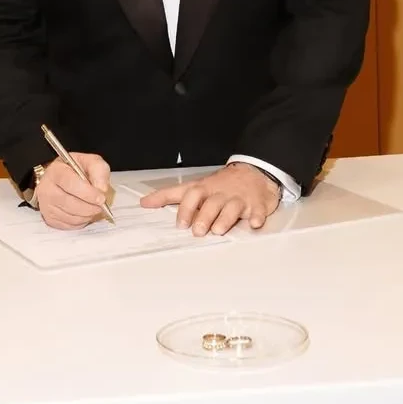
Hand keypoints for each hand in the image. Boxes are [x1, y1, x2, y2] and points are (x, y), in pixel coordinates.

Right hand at [35, 153, 110, 229]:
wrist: (61, 178)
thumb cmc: (76, 170)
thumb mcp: (90, 162)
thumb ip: (99, 170)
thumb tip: (101, 188)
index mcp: (56, 171)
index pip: (70, 183)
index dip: (88, 193)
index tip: (101, 198)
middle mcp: (46, 188)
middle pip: (69, 203)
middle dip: (90, 207)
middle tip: (101, 205)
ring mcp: (46, 205)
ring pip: (71, 217)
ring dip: (87, 215)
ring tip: (93, 208)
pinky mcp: (49, 218)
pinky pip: (69, 225)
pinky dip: (81, 221)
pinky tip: (84, 213)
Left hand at [139, 163, 280, 235]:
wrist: (253, 172)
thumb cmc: (218, 185)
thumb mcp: (193, 187)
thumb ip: (168, 195)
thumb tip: (144, 203)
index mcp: (205, 189)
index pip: (192, 195)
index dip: (186, 209)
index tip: (180, 224)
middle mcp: (221, 193)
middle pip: (212, 203)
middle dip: (204, 216)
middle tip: (197, 231)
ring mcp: (240, 198)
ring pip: (232, 207)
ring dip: (225, 219)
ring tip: (218, 231)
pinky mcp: (257, 204)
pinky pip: (258, 210)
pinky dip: (257, 217)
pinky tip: (254, 223)